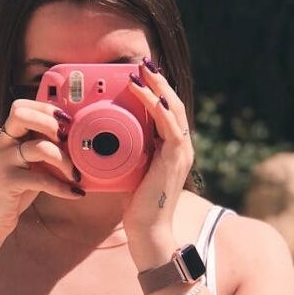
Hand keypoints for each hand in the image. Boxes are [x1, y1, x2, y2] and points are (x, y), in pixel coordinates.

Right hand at [0, 99, 83, 243]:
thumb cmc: (17, 189)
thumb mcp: (32, 164)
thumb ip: (48, 150)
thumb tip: (80, 142)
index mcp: (9, 135)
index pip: (22, 106)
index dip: (46, 108)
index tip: (67, 121)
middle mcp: (3, 143)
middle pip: (23, 115)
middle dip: (51, 124)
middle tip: (69, 140)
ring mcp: (3, 161)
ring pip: (39, 147)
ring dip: (65, 160)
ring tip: (76, 175)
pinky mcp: (7, 182)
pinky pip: (41, 179)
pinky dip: (62, 187)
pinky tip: (74, 193)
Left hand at [122, 57, 193, 240]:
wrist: (148, 230)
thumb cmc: (137, 205)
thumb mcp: (133, 171)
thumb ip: (131, 153)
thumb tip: (111, 138)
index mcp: (173, 150)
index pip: (168, 113)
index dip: (157, 92)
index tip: (142, 76)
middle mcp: (181, 147)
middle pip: (174, 104)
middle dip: (159, 82)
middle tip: (143, 64)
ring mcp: (181, 152)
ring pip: (173, 108)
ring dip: (158, 86)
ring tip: (143, 70)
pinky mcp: (175, 157)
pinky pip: (168, 123)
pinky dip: (156, 105)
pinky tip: (144, 92)